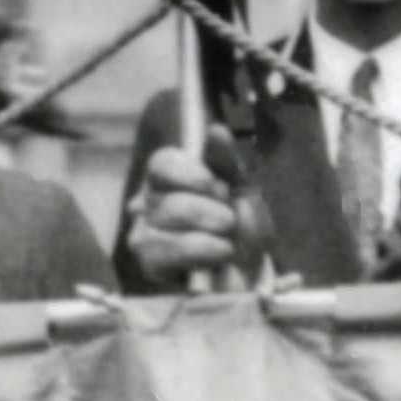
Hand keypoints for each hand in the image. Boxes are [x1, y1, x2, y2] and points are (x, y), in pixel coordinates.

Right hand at [121, 138, 253, 291]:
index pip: (161, 164)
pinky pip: (158, 256)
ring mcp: (145, 234)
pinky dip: (194, 256)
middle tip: (229, 222)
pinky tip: (214, 259)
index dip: (187, 173)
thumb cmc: (244, 225)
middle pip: (162, 200)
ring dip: (201, 238)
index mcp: (172, 178)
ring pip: (158, 229)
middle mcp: (150, 203)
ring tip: (227, 245)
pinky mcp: (149, 266)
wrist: (255, 270)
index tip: (215, 185)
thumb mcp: (243, 189)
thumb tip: (215, 130)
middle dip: (205, 213)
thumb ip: (227, 162)